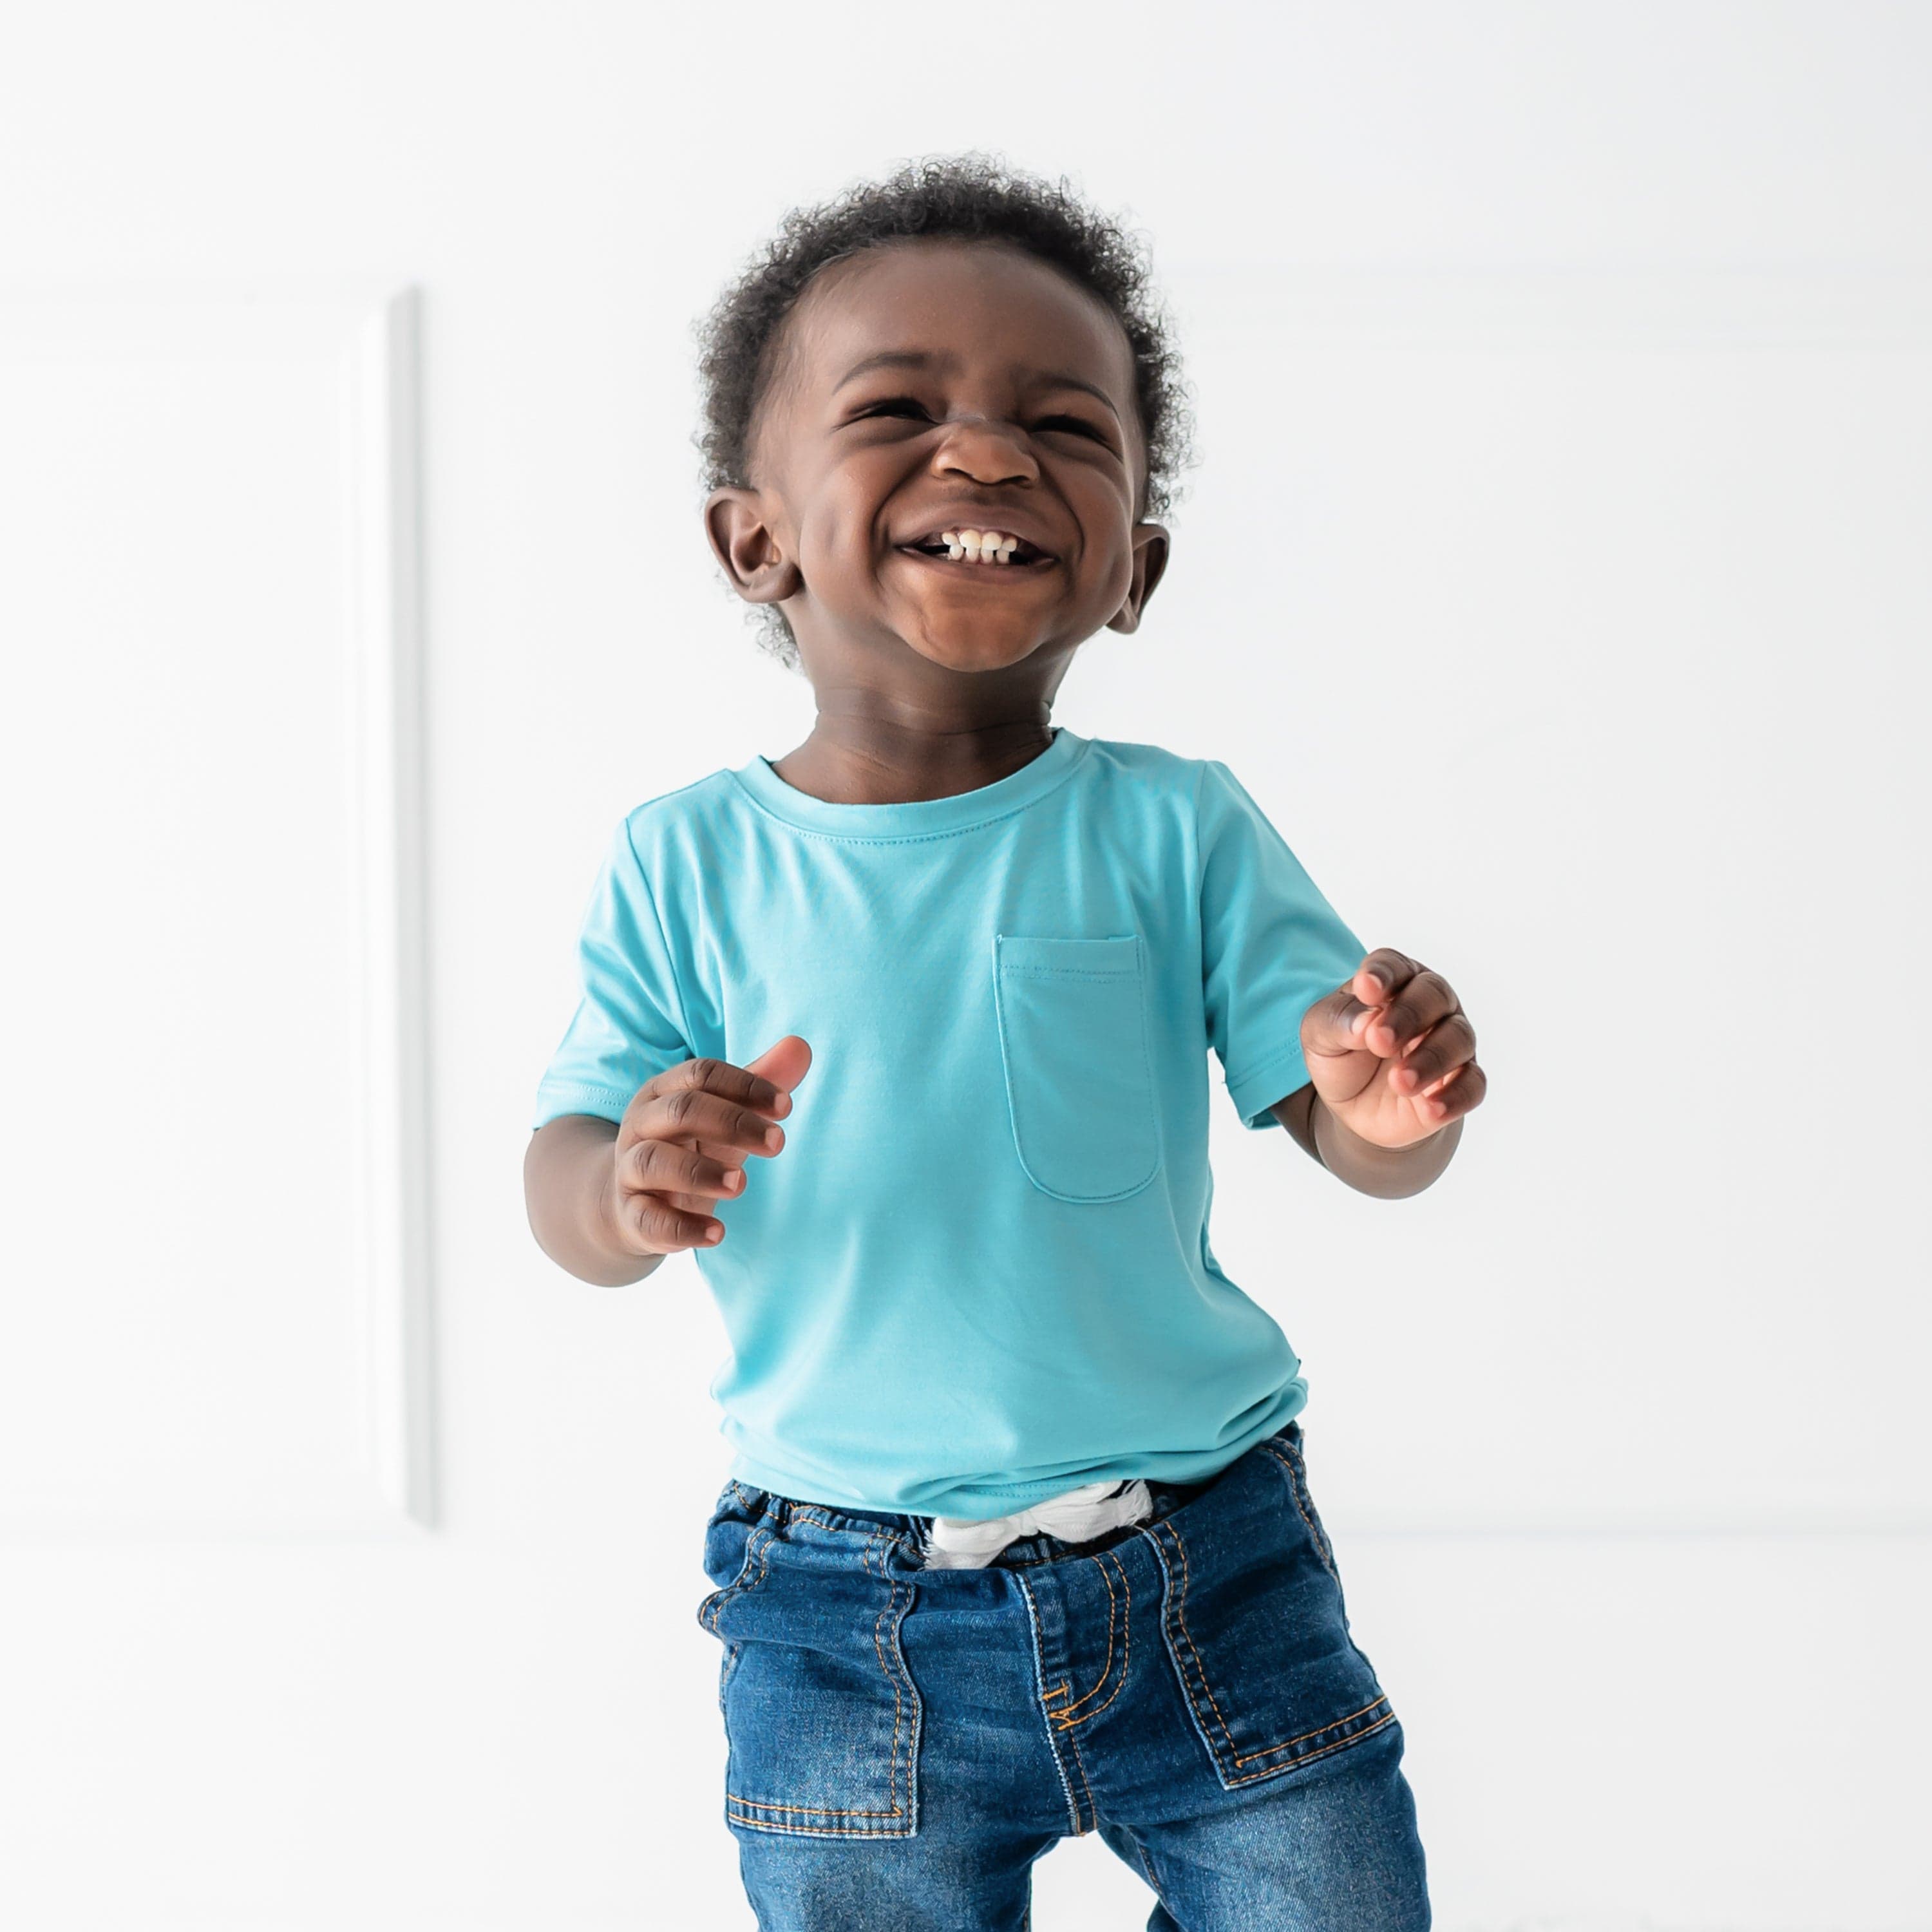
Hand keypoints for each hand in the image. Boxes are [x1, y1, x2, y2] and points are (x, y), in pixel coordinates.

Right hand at [604, 1036, 811, 1254]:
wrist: (630, 1203)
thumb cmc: (690, 1147)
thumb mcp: (723, 1115)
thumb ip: (759, 1083)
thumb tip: (802, 1046)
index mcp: (665, 1091)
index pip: (702, 1074)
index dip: (746, 1086)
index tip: (786, 1107)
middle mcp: (642, 1124)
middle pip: (681, 1110)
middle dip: (732, 1123)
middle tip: (778, 1143)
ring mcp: (631, 1170)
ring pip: (655, 1161)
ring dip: (700, 1172)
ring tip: (741, 1185)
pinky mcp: (630, 1215)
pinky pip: (648, 1220)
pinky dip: (681, 1228)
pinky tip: (717, 1234)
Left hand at [1299, 951, 1484, 1151]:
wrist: (1355, 1108)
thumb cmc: (1341, 1055)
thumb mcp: (1319, 1035)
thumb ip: (1337, 1020)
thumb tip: (1366, 1021)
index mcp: (1394, 981)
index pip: (1394, 967)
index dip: (1383, 974)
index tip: (1366, 988)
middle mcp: (1430, 1005)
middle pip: (1434, 995)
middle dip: (1408, 1016)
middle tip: (1379, 1041)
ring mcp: (1450, 1043)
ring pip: (1458, 1039)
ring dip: (1430, 1059)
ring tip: (1399, 1081)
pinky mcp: (1461, 1082)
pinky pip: (1472, 1085)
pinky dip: (1455, 1096)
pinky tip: (1431, 1108)